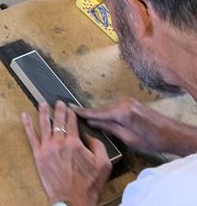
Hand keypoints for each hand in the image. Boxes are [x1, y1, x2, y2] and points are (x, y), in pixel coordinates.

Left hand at [21, 101, 110, 205]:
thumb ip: (99, 146)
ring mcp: (47, 148)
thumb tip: (91, 136)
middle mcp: (59, 142)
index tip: (70, 108)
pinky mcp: (38, 154)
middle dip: (58, 109)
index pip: (72, 123)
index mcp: (75, 143)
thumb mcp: (103, 164)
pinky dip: (27, 124)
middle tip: (58, 102)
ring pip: (44, 125)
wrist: (72, 199)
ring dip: (43, 112)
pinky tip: (24, 115)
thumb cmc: (89, 184)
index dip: (71, 114)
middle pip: (58, 121)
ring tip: (42, 103)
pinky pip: (30, 136)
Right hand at [74, 98, 196, 156]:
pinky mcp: (131, 102)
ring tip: (85, 118)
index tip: (69, 108)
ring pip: (107, 107)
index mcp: (122, 112)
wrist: (172, 134)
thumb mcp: (128, 138)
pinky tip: (102, 118)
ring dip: (98, 113)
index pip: (97, 112)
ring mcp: (128, 101)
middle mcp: (123, 103)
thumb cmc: (151, 140)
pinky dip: (107, 112)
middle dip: (89, 113)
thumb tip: (91, 122)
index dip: (82, 111)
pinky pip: (114, 107)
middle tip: (74, 115)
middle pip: (101, 108)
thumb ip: (109, 128)